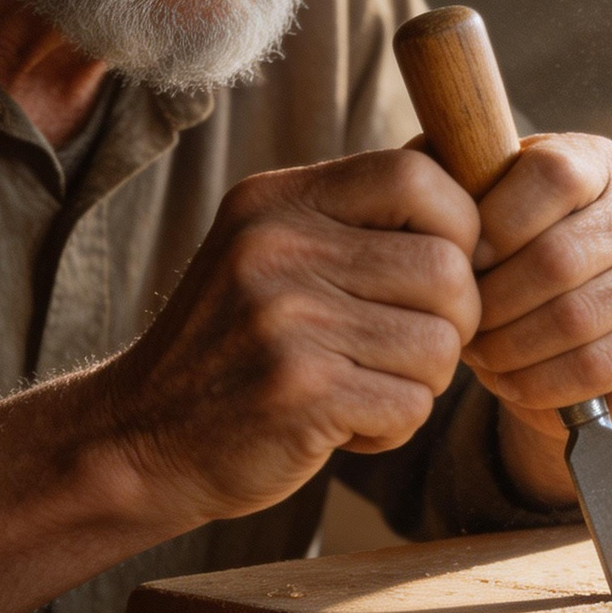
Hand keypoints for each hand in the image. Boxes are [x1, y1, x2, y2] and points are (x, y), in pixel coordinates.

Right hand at [98, 149, 481, 525]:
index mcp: (277, 199)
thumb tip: (473, 176)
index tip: (441, 270)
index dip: (458, 225)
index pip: (416, 175)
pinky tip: (345, 425)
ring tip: (368, 385)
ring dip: (423, 381)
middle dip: (453, 320)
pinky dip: (393, 427)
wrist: (138, 437)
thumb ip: (356, 216)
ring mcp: (284, 319)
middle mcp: (276, 247)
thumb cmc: (233, 345)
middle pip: (446, 266)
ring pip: (440, 343)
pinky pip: (412, 406)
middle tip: (408, 347)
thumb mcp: (271, 250)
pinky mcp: (299, 392)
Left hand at [462, 134, 611, 498]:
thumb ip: (449, 178)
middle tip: (458, 322)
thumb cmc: (512, 259)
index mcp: (596, 160)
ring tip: (477, 353)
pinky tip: (509, 381)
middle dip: (493, 301)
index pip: (550, 175)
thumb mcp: (483, 207)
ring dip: (511, 346)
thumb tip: (411, 168)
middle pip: (557, 257)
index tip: (458, 259)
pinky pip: (596, 365)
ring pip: (574, 318)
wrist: (575, 334)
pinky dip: (540, 381)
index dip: (494, 222)